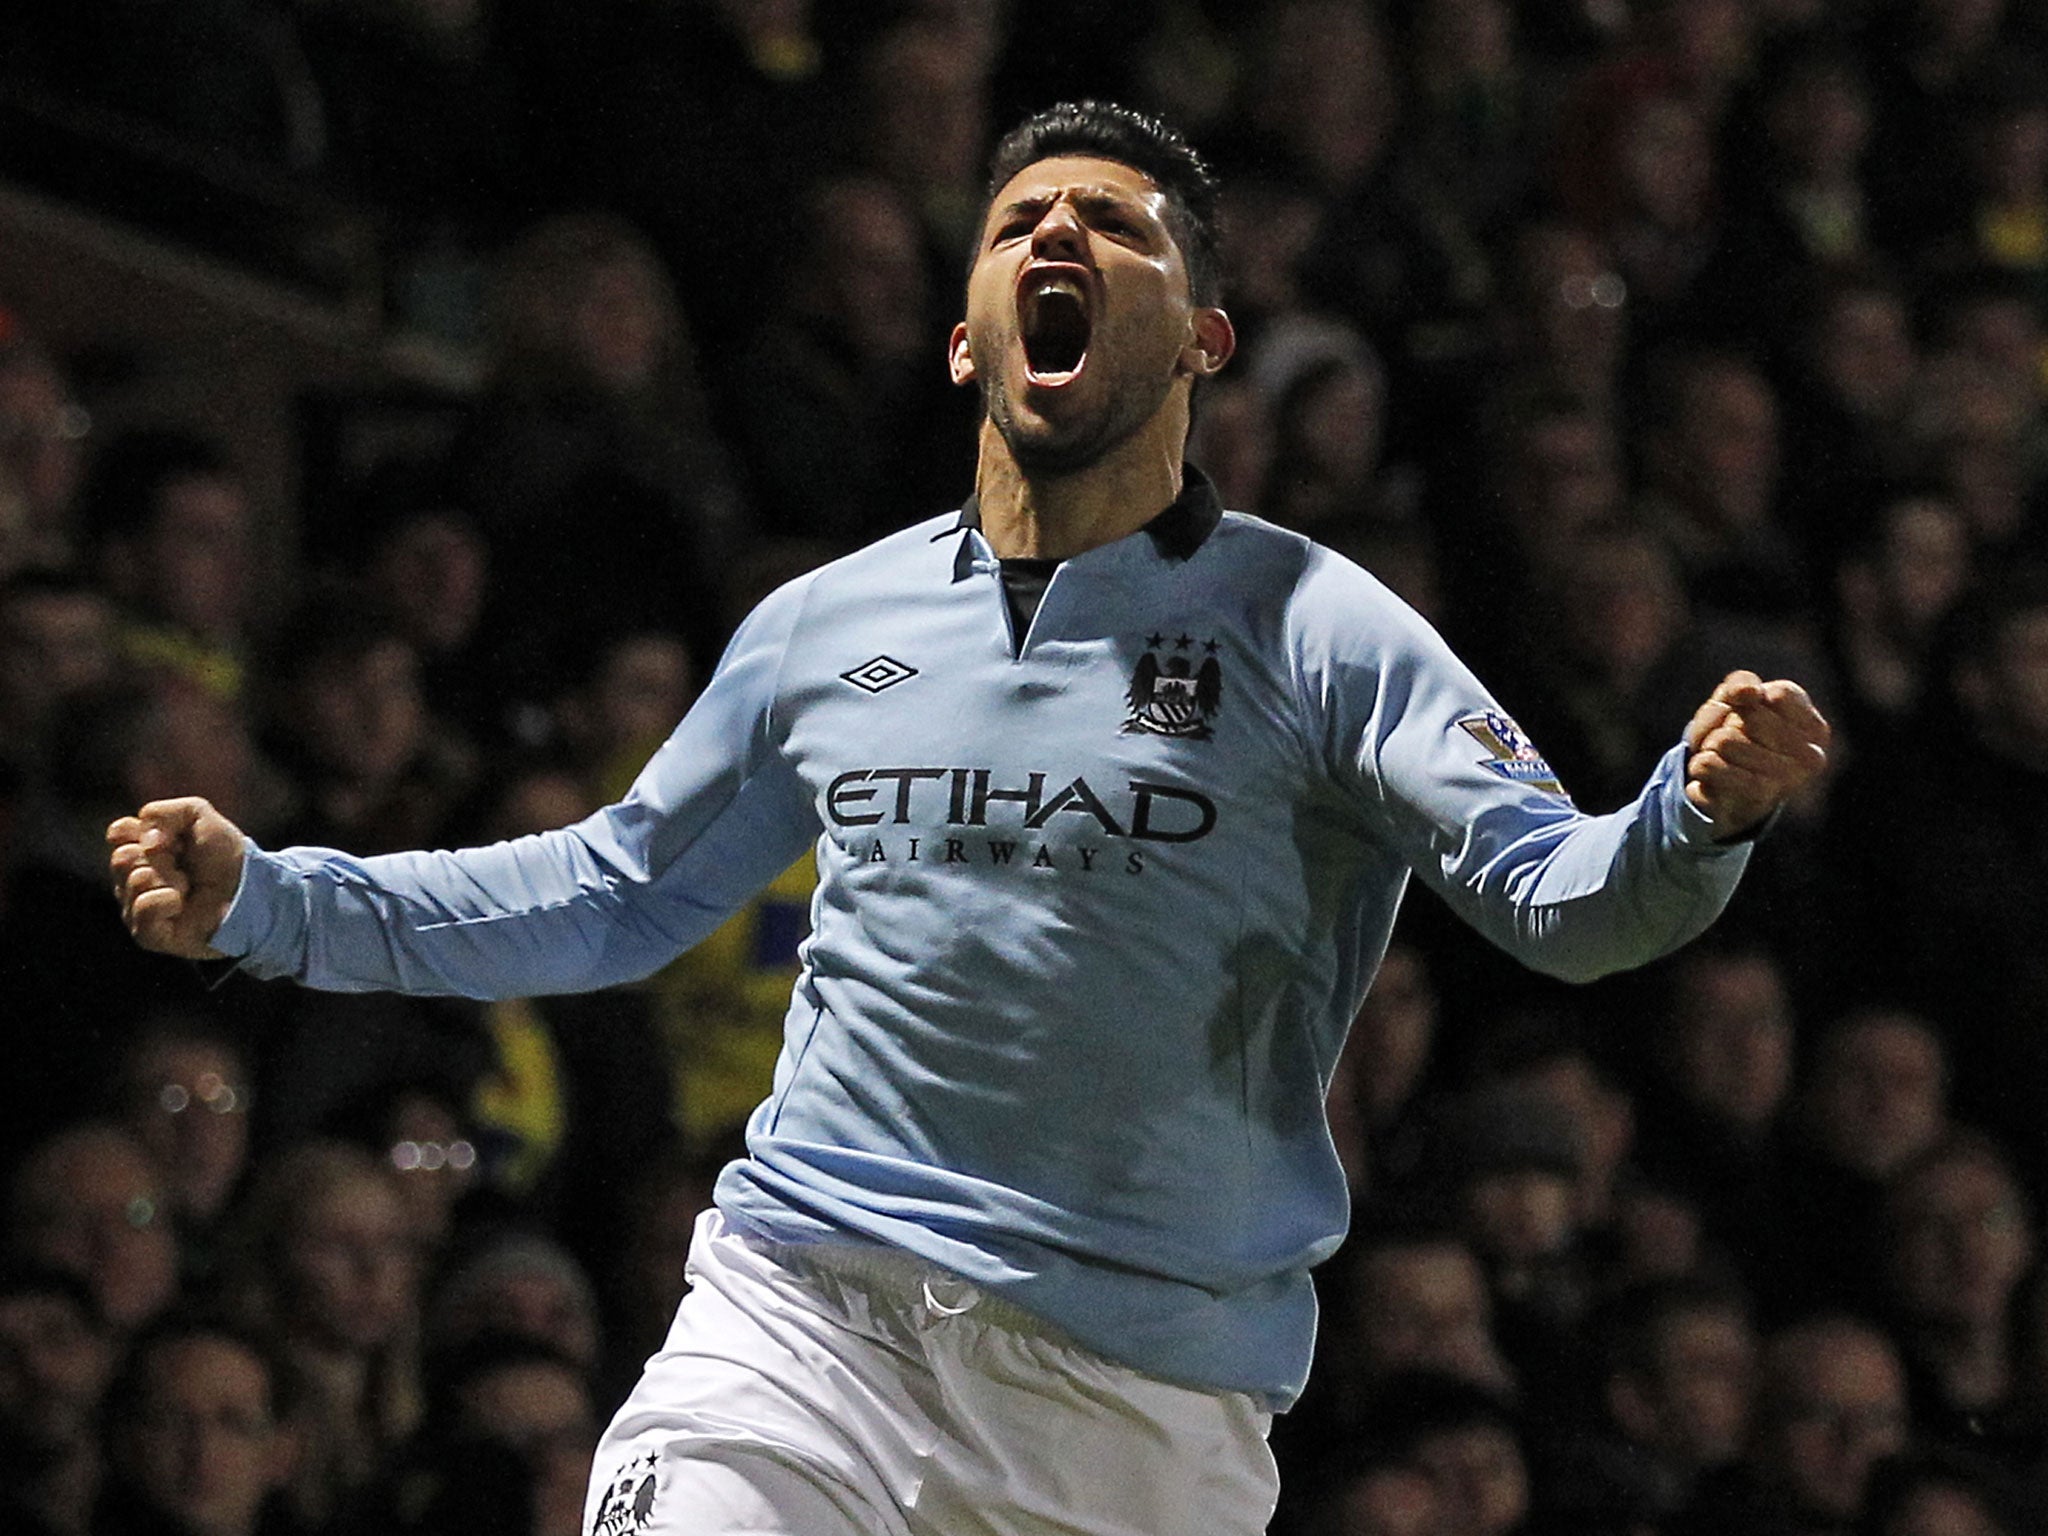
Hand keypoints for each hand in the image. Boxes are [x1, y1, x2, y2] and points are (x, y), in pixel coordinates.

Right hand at [106, 797, 247, 958]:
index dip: (142, 831)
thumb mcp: (199, 816)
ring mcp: (138, 908)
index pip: (117, 833)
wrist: (250, 890)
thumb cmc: (224, 856)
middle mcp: (134, 879)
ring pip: (134, 880)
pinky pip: (142, 907)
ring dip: (169, 879)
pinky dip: (165, 901)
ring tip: (188, 887)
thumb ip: (164, 811)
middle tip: (184, 866)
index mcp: (141, 851)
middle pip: (122, 857)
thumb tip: (143, 835)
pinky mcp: (147, 934)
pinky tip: (180, 904)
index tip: (172, 838)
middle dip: (161, 857)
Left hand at [1684, 671, 1831, 839]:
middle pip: (1749, 716)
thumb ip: (1741, 684)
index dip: (1748, 698)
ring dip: (1710, 745)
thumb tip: (1747, 693)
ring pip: (1725, 740)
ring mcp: (1783, 784)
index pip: (1777, 695)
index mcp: (1815, 729)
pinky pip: (1708, 764)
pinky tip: (1712, 775)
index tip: (1747, 712)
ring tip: (1722, 758)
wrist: (1725, 792)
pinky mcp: (1750, 802)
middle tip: (1730, 740)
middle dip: (1726, 723)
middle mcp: (1810, 759)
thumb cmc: (1739, 734)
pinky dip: (1699, 763)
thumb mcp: (1738, 699)